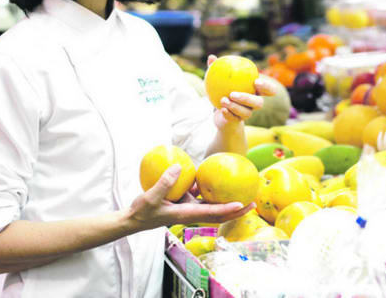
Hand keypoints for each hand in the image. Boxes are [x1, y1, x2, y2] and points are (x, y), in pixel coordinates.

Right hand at [126, 165, 253, 231]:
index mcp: (186, 214)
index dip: (227, 210)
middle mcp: (190, 212)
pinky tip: (209, 174)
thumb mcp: (151, 197)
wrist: (133, 219)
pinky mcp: (182, 202)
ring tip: (239, 188)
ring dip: (225, 199)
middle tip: (252, 202)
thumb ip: (165, 182)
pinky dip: (206, 188)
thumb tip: (180, 167)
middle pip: (219, 213)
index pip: (212, 213)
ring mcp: (187, 207)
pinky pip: (198, 194)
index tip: (241, 204)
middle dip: (236, 209)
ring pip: (211, 204)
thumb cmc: (142, 211)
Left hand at [207, 55, 275, 126]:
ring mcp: (247, 113)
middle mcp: (254, 104)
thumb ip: (217, 68)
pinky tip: (221, 109)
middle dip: (247, 98)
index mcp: (255, 91)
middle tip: (233, 94)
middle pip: (259, 103)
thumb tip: (211, 57)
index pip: (268, 90)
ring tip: (223, 100)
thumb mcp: (219, 79)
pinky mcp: (237, 121)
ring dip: (234, 106)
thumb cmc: (223, 90)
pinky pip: (235, 119)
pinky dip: (228, 114)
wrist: (220, 110)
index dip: (267, 87)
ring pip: (247, 113)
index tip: (256, 82)